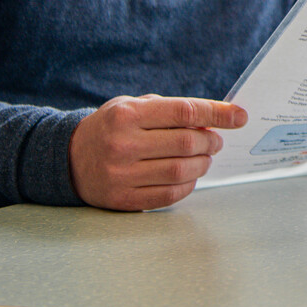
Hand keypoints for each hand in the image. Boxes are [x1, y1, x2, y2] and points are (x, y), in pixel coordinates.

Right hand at [69, 94, 245, 210]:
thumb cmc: (110, 128)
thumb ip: (170, 110)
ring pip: (181, 171)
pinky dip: (188, 186)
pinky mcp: (122, 199)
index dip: (217, 113)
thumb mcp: (131, 106)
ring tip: (204, 157)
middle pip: (186, 143)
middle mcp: (123, 144)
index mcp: (127, 115)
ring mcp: (121, 174)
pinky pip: (169, 195)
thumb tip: (215, 119)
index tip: (240, 116)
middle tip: (215, 140)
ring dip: (202, 164)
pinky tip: (190, 177)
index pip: (184, 112)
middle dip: (210, 141)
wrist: (67, 159)